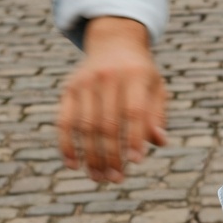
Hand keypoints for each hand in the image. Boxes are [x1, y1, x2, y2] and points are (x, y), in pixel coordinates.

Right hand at [56, 17, 167, 182]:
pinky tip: (73, 165)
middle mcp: (108, 77)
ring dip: (91, 156)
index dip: (133, 138)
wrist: (114, 42)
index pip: (133, 112)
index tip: (135, 162)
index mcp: (135, 75)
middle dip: (111, 155)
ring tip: (99, 178)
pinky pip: (64, 121)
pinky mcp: (69, 89)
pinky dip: (66, 145)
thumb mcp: (156, 87)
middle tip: (116, 179)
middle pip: (107, 124)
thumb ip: (158, 114)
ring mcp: (85, 83)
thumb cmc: (141, 73)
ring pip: (85, 126)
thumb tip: (159, 142)